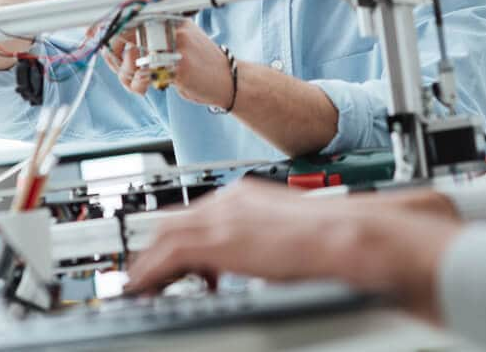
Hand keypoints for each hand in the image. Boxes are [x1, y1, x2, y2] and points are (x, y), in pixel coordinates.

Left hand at [102, 20, 233, 107]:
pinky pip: (146, 75)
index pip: (132, 16)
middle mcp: (173, 28)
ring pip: (133, 58)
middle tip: (120, 67)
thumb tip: (117, 42)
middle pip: (126, 36)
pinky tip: (147, 86)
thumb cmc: (200, 64)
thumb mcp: (179, 40)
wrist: (228, 80)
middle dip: (117, 56)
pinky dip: (140, 83)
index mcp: (172, 18)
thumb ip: (153, 37)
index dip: (111, 28)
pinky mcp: (178, 67)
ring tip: (136, 81)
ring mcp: (176, 46)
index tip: (100, 38)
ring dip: (128, 74)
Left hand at [125, 179, 462, 322]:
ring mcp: (224, 216)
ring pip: (165, 235)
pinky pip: (169, 255)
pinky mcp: (220, 239)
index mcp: (247, 196)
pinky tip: (146, 290)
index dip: (178, 239)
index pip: (198, 214)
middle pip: (174, 220)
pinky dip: (151, 272)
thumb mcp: (290, 236)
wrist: (346, 236)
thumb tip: (264, 264)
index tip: (171, 262)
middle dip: (154, 248)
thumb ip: (266, 245)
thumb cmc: (332, 240)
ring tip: (139, 287)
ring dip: (148, 263)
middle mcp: (231, 199)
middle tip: (145, 275)